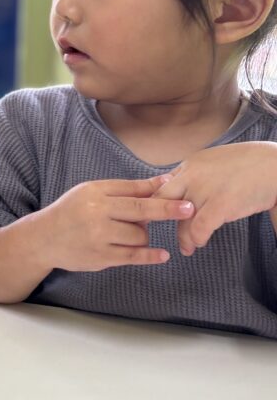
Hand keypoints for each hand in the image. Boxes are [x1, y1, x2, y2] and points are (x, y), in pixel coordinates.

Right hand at [36, 175, 193, 271]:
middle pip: (140, 212)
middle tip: (190, 209)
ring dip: (143, 235)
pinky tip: (162, 255)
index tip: (185, 195)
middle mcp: (96, 214)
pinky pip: (133, 256)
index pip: (133, 193)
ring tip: (129, 231)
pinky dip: (150, 256)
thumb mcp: (92, 192)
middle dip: (167, 210)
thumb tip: (162, 180)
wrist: (44, 238)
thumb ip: (127, 188)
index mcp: (95, 194)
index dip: (161, 195)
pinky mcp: (101, 258)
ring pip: (138, 236)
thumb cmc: (71, 211)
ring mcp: (99, 238)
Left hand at [153, 141, 276, 255]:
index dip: (151, 204)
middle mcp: (191, 175)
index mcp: (188, 166)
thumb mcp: (210, 163)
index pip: (159, 186)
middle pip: (160, 200)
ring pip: (180, 218)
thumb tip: (172, 187)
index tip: (148, 218)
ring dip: (182, 236)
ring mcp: (205, 189)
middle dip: (153, 218)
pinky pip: (200, 226)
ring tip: (186, 247)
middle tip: (152, 235)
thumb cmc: (245, 165)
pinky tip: (199, 243)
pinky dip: (197, 238)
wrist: (274, 165)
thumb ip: (191, 176)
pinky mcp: (222, 203)